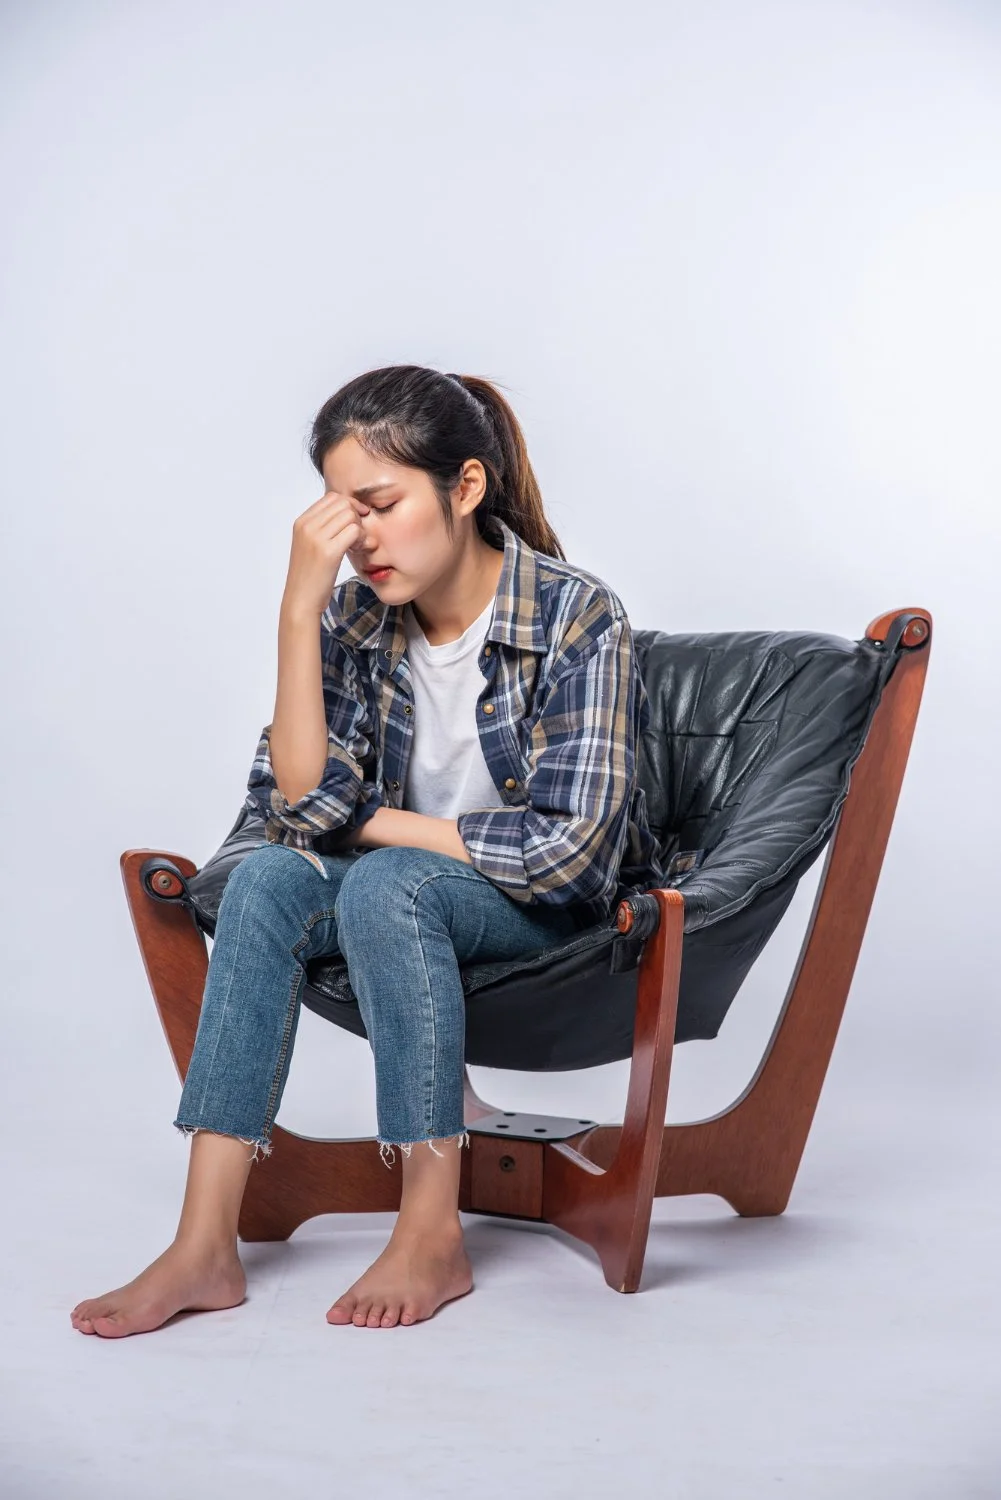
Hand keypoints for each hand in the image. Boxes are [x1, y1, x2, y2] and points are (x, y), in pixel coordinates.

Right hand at [281, 489, 370, 617]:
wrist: (301, 600)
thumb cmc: (310, 576)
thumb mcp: (311, 546)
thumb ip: (324, 528)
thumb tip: (349, 512)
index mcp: (301, 522)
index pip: (332, 498)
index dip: (350, 506)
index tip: (357, 521)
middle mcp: (307, 526)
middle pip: (343, 503)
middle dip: (357, 516)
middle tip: (358, 536)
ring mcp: (316, 538)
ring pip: (350, 515)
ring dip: (361, 528)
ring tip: (358, 545)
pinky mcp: (328, 552)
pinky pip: (355, 531)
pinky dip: (363, 539)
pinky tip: (359, 550)